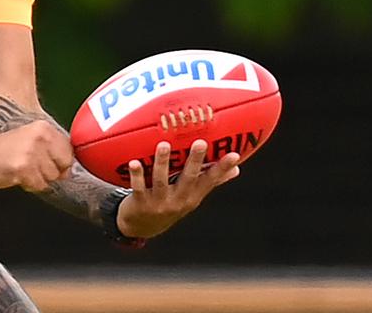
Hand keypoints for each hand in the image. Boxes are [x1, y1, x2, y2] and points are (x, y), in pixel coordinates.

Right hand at [0, 120, 73, 191]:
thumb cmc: (3, 149)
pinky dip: (29, 185)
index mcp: (44, 128)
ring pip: (51, 178)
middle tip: (31, 167)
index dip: (60, 163)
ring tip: (22, 170)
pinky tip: (17, 176)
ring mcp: (32, 153)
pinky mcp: (23, 168)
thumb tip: (68, 170)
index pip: (69, 152)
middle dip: (50, 173)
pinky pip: (38, 186)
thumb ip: (51, 149)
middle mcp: (40, 138)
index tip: (46, 163)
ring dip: (38, 179)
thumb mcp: (31, 139)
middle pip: (63, 167)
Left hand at [115, 139, 240, 238]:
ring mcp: (159, 203)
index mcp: (192, 197)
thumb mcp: (192, 196)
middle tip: (200, 142)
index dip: (222, 168)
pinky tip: (134, 162)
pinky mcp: (140, 204)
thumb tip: (237, 169)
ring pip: (161, 181)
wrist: (141, 227)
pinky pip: (138, 188)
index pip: (210, 181)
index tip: (235, 155)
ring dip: (162, 163)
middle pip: (188, 179)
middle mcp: (178, 201)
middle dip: (194, 161)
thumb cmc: (170, 204)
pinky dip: (137, 176)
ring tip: (163, 144)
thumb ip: (211, 181)